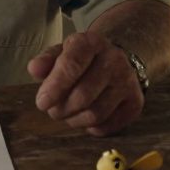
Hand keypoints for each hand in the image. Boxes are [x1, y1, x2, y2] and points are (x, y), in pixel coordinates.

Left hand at [27, 32, 144, 136]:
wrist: (117, 60)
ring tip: (67, 113)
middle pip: (82, 96)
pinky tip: (85, 117)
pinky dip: (91, 127)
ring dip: (74, 120)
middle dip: (61, 109)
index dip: (54, 88)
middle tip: (52, 110)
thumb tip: (34, 69)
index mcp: (92, 42)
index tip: (41, 102)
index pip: (71, 66)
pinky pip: (107, 125)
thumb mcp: (62, 52)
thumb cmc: (83, 59)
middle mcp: (114, 60)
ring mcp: (128, 82)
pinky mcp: (135, 102)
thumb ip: (46, 60)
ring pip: (95, 114)